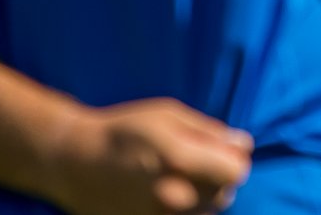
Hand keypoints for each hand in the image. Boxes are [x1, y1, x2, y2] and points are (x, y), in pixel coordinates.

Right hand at [41, 99, 253, 214]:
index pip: (236, 172)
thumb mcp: (168, 115)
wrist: (76, 163)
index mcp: (180, 160)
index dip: (234, 159)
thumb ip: (209, 132)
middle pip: (225, 193)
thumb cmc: (124, 131)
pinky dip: (185, 209)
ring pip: (207, 211)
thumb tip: (244, 145)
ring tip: (177, 176)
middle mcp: (174, 196)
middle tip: (194, 161)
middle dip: (218, 176)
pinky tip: (166, 192)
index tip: (223, 151)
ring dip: (203, 195)